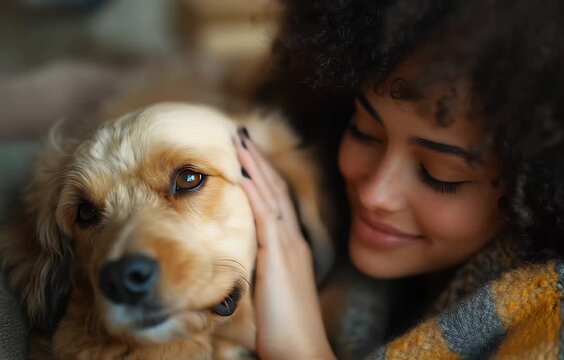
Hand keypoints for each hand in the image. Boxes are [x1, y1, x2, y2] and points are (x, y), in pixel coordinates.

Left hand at [235, 128, 334, 359]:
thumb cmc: (285, 328)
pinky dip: (254, 189)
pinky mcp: (278, 254)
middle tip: (243, 136)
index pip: (277, 203)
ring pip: (272, 195)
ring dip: (255, 166)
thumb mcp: (271, 292)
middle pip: (276, 190)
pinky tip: (241, 172)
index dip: (263, 178)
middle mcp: (293, 240)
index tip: (248, 158)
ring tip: (240, 140)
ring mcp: (288, 245)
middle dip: (259, 162)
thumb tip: (243, 260)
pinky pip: (265, 213)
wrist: (300, 348)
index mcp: (291, 248)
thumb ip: (262, 271)